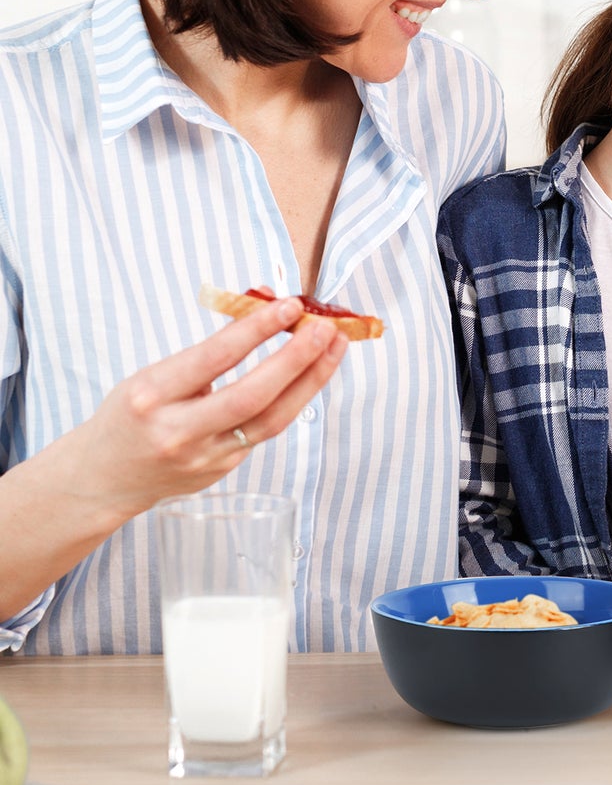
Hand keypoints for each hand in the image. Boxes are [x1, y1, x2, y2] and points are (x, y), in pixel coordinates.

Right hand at [65, 297, 348, 521]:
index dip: (257, 330)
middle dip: (296, 359)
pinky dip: (292, 400)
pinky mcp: (222, 471)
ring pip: (271, 420)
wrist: (104, 478)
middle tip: (325, 328)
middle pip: (251, 396)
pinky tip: (310, 375)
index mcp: (152, 397)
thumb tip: (264, 313)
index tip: (289, 306)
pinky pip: (264, 431)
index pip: (215, 359)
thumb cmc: (132, 415)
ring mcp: (204, 457)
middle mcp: (178, 431)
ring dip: (310, 381)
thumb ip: (206, 354)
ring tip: (334, 348)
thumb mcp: (151, 377)